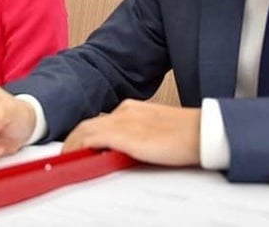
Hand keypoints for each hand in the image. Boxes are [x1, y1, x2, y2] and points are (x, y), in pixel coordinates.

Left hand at [62, 100, 201, 165]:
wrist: (201, 131)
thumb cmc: (187, 134)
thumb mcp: (156, 131)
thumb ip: (139, 136)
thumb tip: (128, 149)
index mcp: (132, 109)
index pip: (100, 121)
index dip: (85, 134)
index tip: (79, 146)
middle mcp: (124, 112)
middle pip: (88, 124)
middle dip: (74, 140)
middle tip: (66, 154)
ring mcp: (122, 122)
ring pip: (86, 131)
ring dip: (73, 145)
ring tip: (67, 159)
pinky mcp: (124, 136)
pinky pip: (91, 140)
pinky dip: (80, 148)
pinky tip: (75, 158)